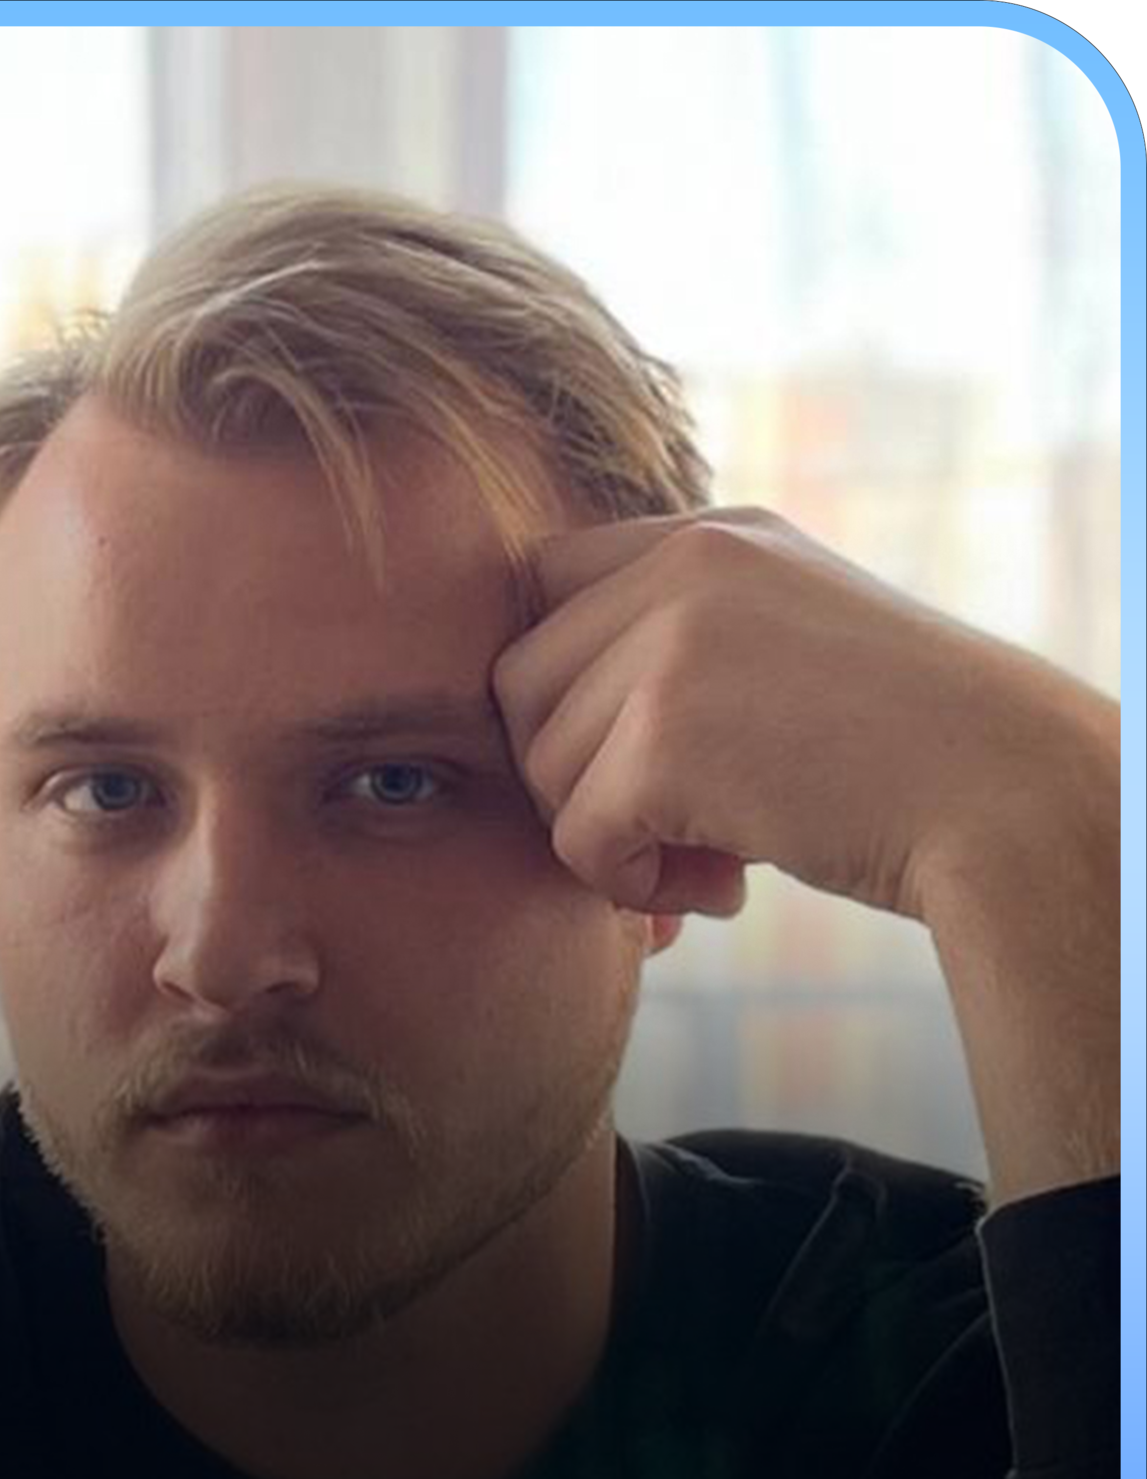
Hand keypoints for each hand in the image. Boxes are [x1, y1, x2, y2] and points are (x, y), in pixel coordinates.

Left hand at [491, 507, 1114, 926]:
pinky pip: (578, 836)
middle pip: (519, 683)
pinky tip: (720, 889)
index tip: (621, 752)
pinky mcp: (665, 739)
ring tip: (710, 865)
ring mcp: (671, 645)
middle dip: (570, 774)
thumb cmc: (904, 751)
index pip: (545, 584)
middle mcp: (684, 566)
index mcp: (714, 536)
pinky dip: (629, 885)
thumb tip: (535, 732)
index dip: (558, 684)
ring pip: (542, 767)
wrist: (1013, 801)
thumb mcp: (787, 645)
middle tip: (665, 829)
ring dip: (609, 839)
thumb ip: (674, 649)